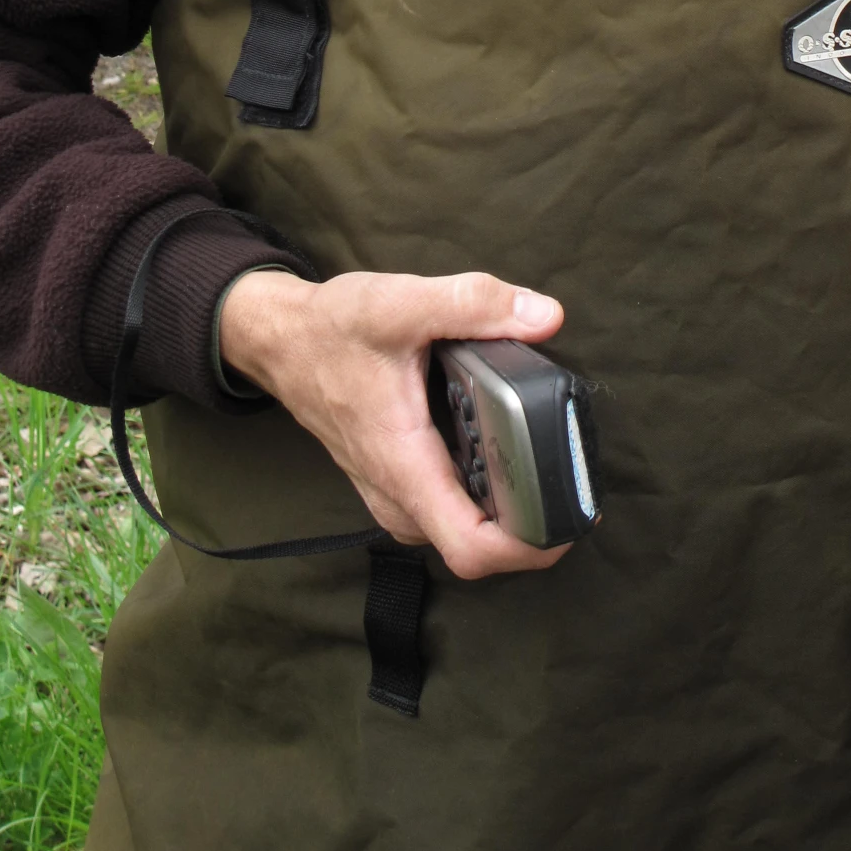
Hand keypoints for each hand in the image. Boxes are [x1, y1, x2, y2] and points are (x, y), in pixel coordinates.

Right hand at [219, 266, 569, 578]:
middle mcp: (397, 493)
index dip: (527, 549)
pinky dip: (480, 491)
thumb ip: (474, 304)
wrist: (279, 341)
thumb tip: (546, 316)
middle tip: (571, 481)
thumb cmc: (331, 328)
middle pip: (473, 548)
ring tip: (547, 464)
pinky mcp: (393, 479)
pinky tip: (505, 447)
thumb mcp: (400, 301)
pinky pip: (444, 507)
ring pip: (458, 529)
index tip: (568, 520)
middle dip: (529, 527)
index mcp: (403, 464)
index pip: (469, 547)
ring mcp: (392, 491)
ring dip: (505, 511)